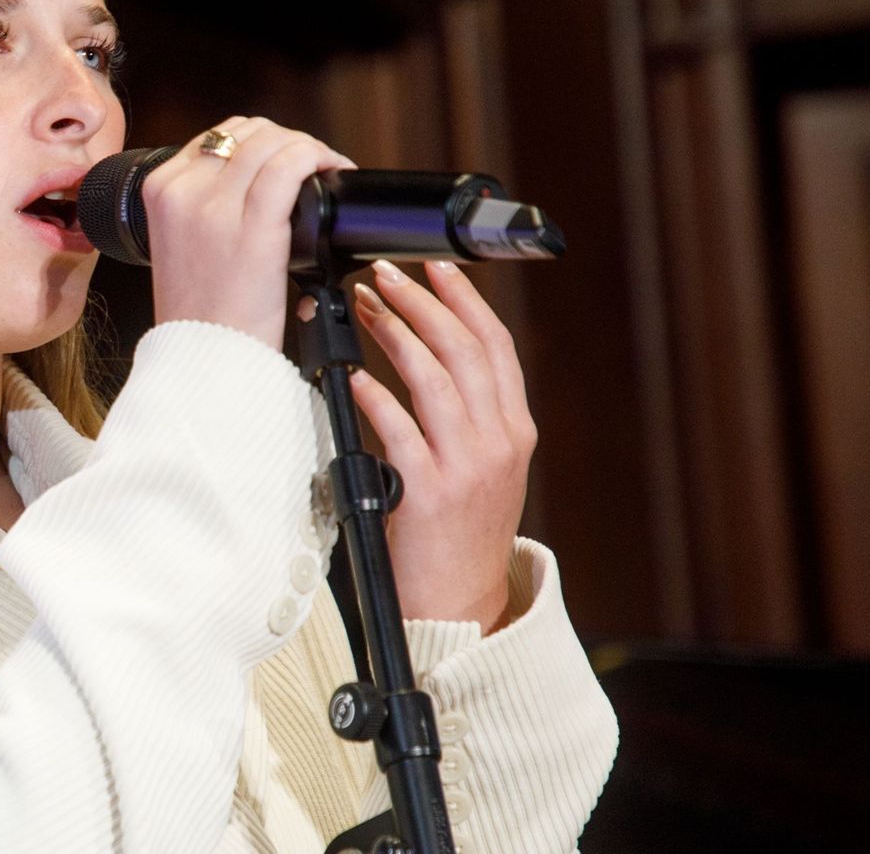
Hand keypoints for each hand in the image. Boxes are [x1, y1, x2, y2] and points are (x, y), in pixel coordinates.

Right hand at [144, 116, 356, 350]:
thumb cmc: (202, 310)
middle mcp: (181, 191)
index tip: (282, 159)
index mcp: (159, 190)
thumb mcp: (179, 242)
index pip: (215, 137)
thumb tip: (251, 173)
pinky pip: (291, 164)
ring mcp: (213, 206)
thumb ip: (200, 203)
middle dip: (284, 140)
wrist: (206, 356)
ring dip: (306, 146)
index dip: (259, 141)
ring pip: (271, 141)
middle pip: (245, 132)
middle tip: (309, 164)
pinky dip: (318, 156)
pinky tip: (332, 170)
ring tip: (324, 166)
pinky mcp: (253, 226)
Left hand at [349, 260, 533, 631]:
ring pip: (437, 380)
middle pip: (465, 351)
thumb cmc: (459, 532)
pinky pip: (401, 432)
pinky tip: (355, 374)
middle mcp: (498, 442)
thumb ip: (467, 415)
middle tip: (384, 272)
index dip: (465, 299)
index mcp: (514, 429)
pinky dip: (378, 396)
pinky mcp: (430, 494)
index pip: (494, 346)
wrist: (461, 605)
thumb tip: (426, 351)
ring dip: (399, 334)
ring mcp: (468, 468)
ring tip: (368, 306)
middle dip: (424, 302)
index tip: (435, 264)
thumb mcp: (483, 467)